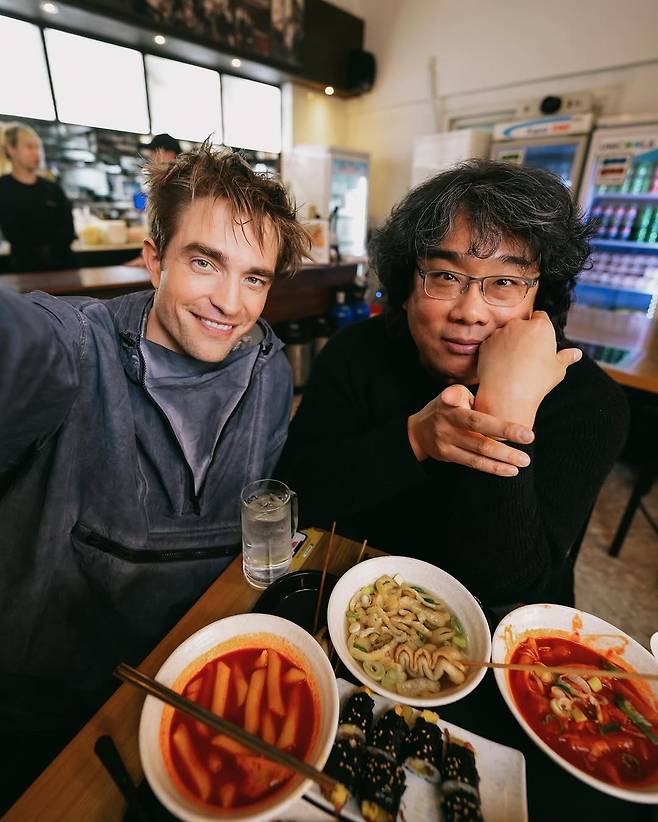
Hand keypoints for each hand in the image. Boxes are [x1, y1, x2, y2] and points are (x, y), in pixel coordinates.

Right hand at [407, 384, 534, 476]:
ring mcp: (447, 444)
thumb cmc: (445, 407)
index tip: (527, 433)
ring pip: (478, 456)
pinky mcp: (448, 456)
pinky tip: (509, 470)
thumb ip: (466, 394)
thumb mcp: (451, 394)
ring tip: (523, 462)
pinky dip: (492, 468)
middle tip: (530, 447)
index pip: (479, 420)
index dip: (503, 427)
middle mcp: (448, 428)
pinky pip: (473, 464)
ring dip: (503, 460)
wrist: (417, 430)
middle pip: (481, 441)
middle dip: (507, 447)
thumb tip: (477, 393)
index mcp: (452, 410)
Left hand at [475, 311, 581, 426]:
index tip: (540, 341)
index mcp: (541, 327)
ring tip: (513, 364)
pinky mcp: (486, 343)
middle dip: (524, 334)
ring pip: (506, 333)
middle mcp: (519, 324)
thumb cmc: (536, 382)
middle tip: (527, 356)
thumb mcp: (557, 370)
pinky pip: (492, 344)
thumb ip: (566, 357)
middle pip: (522, 324)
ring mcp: (500, 333)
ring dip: (509, 342)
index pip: (541, 316)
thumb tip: (576, 354)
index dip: (541, 328)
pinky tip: (501, 366)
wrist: (507, 394)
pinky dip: (496, 351)